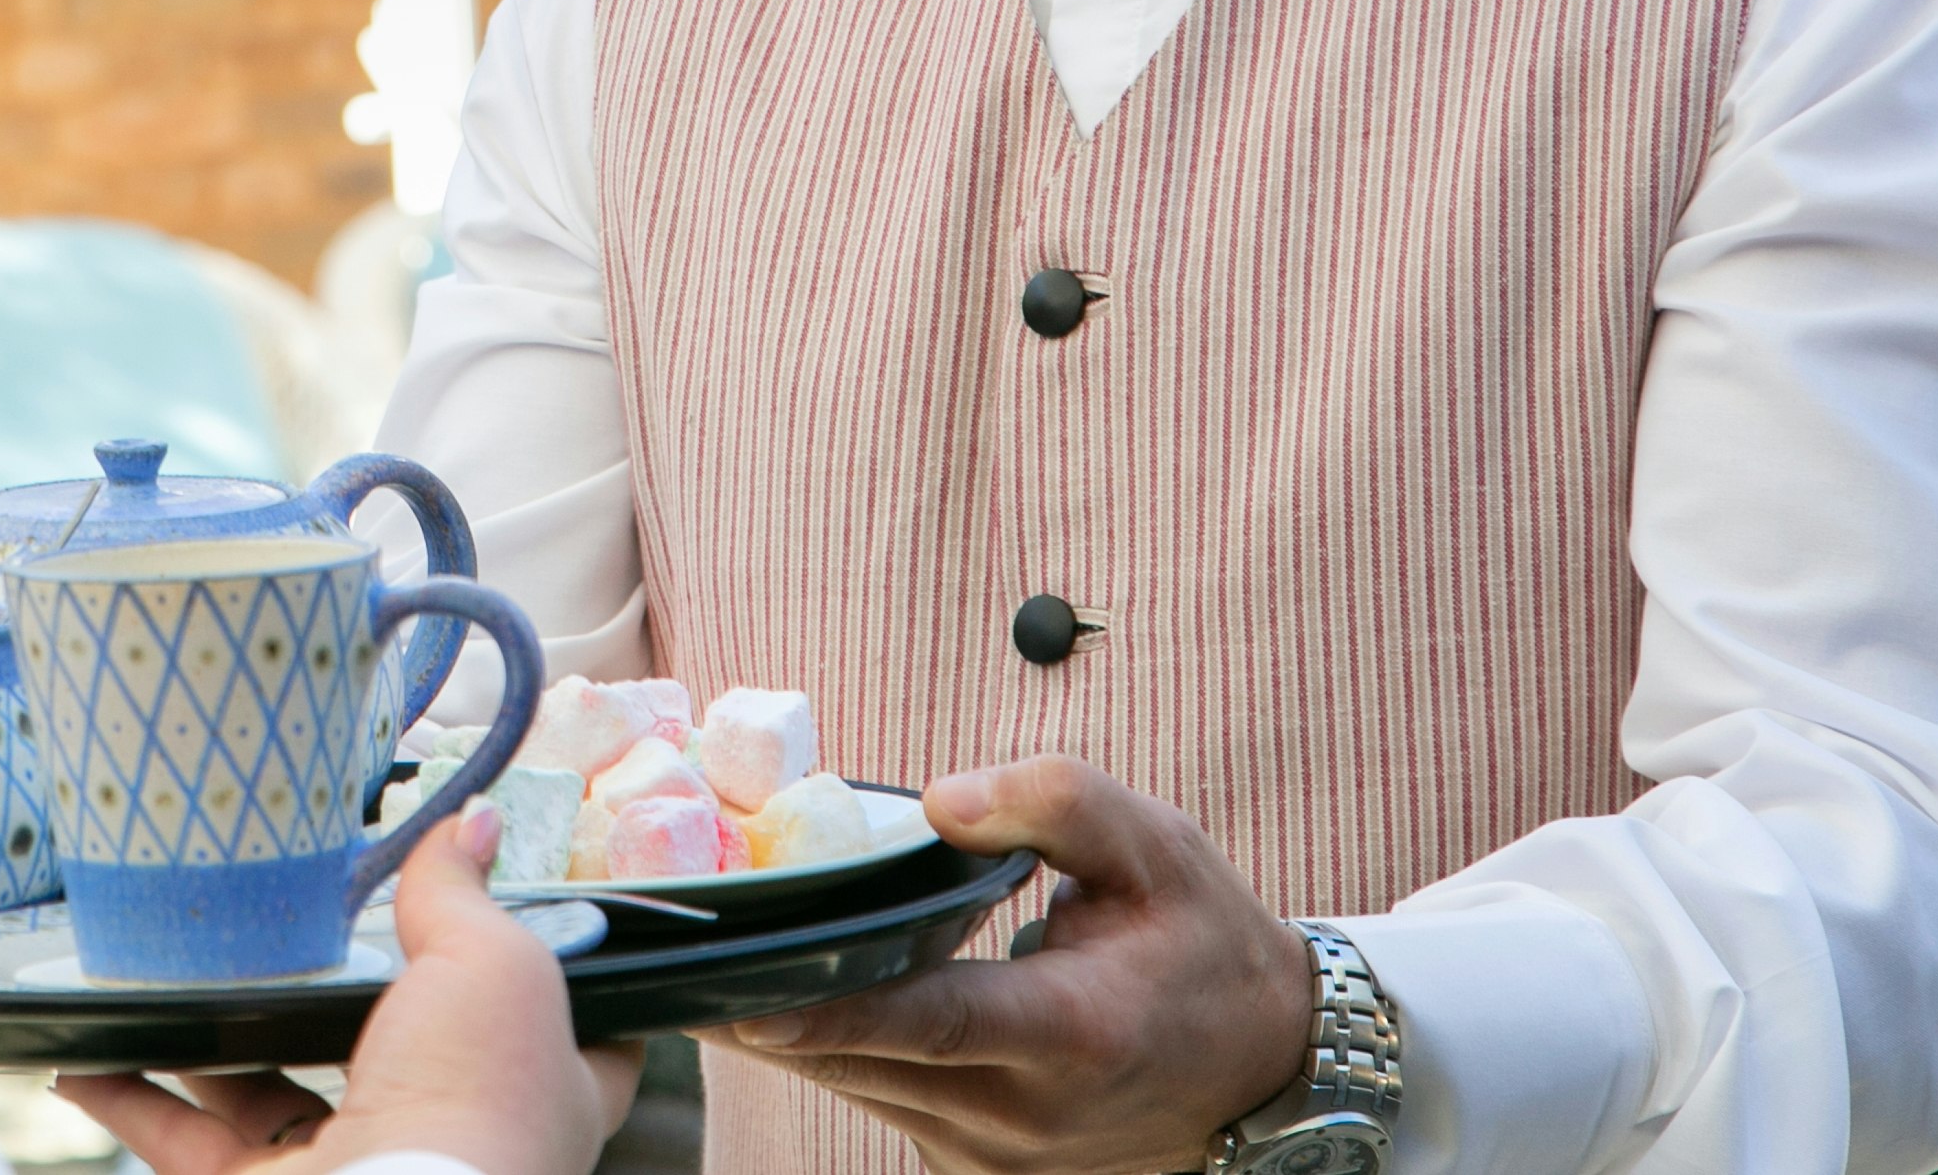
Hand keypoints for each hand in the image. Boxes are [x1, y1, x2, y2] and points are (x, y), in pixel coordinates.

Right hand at [59, 804, 643, 1173]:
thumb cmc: (472, 1109)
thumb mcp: (494, 970)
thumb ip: (465, 897)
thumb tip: (470, 823)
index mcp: (532, 1090)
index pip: (556, 1036)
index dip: (528, 981)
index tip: (496, 918)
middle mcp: (445, 1137)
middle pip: (386, 1056)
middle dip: (329, 1002)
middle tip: (285, 934)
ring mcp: (351, 1170)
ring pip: (269, 1095)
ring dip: (211, 1041)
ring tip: (167, 973)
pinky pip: (186, 1140)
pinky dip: (131, 1097)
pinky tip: (85, 1057)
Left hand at [701, 756, 1310, 1174]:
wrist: (1269, 1072)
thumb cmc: (1205, 944)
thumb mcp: (1159, 847)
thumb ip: (1054, 800)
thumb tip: (939, 799)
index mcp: (1073, 1034)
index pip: (931, 1022)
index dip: (833, 1012)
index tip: (744, 996)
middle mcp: (1026, 1112)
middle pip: (867, 1057)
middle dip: (766, 1009)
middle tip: (669, 953)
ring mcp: (998, 1153)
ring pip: (860, 1085)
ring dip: (786, 1031)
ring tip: (705, 962)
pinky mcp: (976, 1165)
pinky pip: (881, 1099)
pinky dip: (835, 1050)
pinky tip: (785, 997)